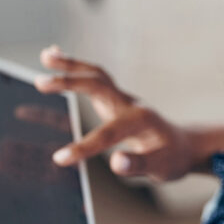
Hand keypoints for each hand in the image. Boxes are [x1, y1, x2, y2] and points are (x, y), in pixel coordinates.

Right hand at [34, 48, 197, 180]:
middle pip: (99, 85)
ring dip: (71, 64)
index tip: (60, 159)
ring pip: (95, 75)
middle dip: (70, 82)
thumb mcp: (161, 168)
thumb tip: (116, 163)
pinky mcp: (114, 100)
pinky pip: (93, 79)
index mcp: (142, 121)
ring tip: (45, 56)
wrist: (182, 145)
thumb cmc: (171, 158)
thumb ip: (138, 165)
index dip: (84, 146)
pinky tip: (53, 57)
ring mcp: (122, 99)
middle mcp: (130, 104)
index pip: (108, 133)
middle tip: (40, 82)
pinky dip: (74, 68)